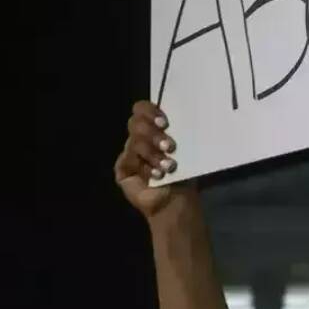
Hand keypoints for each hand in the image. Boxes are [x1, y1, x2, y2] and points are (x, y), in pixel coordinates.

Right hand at [115, 100, 196, 220]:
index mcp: (154, 128)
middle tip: (170, 146)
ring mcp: (129, 152)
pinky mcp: (122, 168)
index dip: (150, 111)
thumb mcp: (185, 149)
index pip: (142, 108)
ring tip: (169, 166)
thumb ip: (179, 133)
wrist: (176, 200)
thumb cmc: (184, 172)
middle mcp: (139, 137)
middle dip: (154, 134)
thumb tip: (183, 118)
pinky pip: (128, 160)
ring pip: (135, 141)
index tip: (165, 122)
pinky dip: (145, 166)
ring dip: (154, 154)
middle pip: (136, 122)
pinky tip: (157, 176)